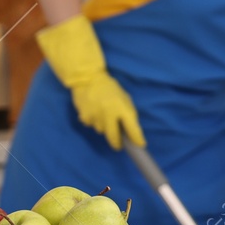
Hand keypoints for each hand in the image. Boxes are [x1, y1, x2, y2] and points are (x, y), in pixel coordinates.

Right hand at [36, 15, 144, 149]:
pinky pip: (91, 125)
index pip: (132, 127)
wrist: (87, 79)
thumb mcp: (124, 98)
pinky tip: (93, 111)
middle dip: (117, 143)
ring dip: (104, 127)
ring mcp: (96, 116)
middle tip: (118, 145)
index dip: (137, 138)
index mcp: (122, 107)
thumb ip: (127, 113)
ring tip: (103, 113)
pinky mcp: (84, 117)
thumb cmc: (110, 88)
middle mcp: (109, 113)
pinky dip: (93, 121)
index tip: (140, 145)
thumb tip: (130, 131)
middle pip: (114, 137)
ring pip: (101, 131)